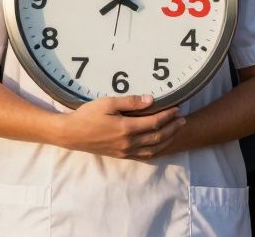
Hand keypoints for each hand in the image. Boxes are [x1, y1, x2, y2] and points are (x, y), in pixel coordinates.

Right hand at [55, 95, 184, 159]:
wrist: (71, 134)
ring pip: (153, 148)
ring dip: (168, 140)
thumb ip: (130, 101)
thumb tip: (150, 100)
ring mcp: (125, 151)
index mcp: (126, 128)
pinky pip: (144, 155)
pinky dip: (156, 149)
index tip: (177, 108)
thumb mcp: (107, 102)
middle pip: (158, 136)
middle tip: (183, 120)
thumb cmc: (87, 115)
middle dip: (173, 128)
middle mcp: (128, 142)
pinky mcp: (121, 154)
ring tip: (176, 131)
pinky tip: (160, 144)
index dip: (168, 116)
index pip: (155, 122)